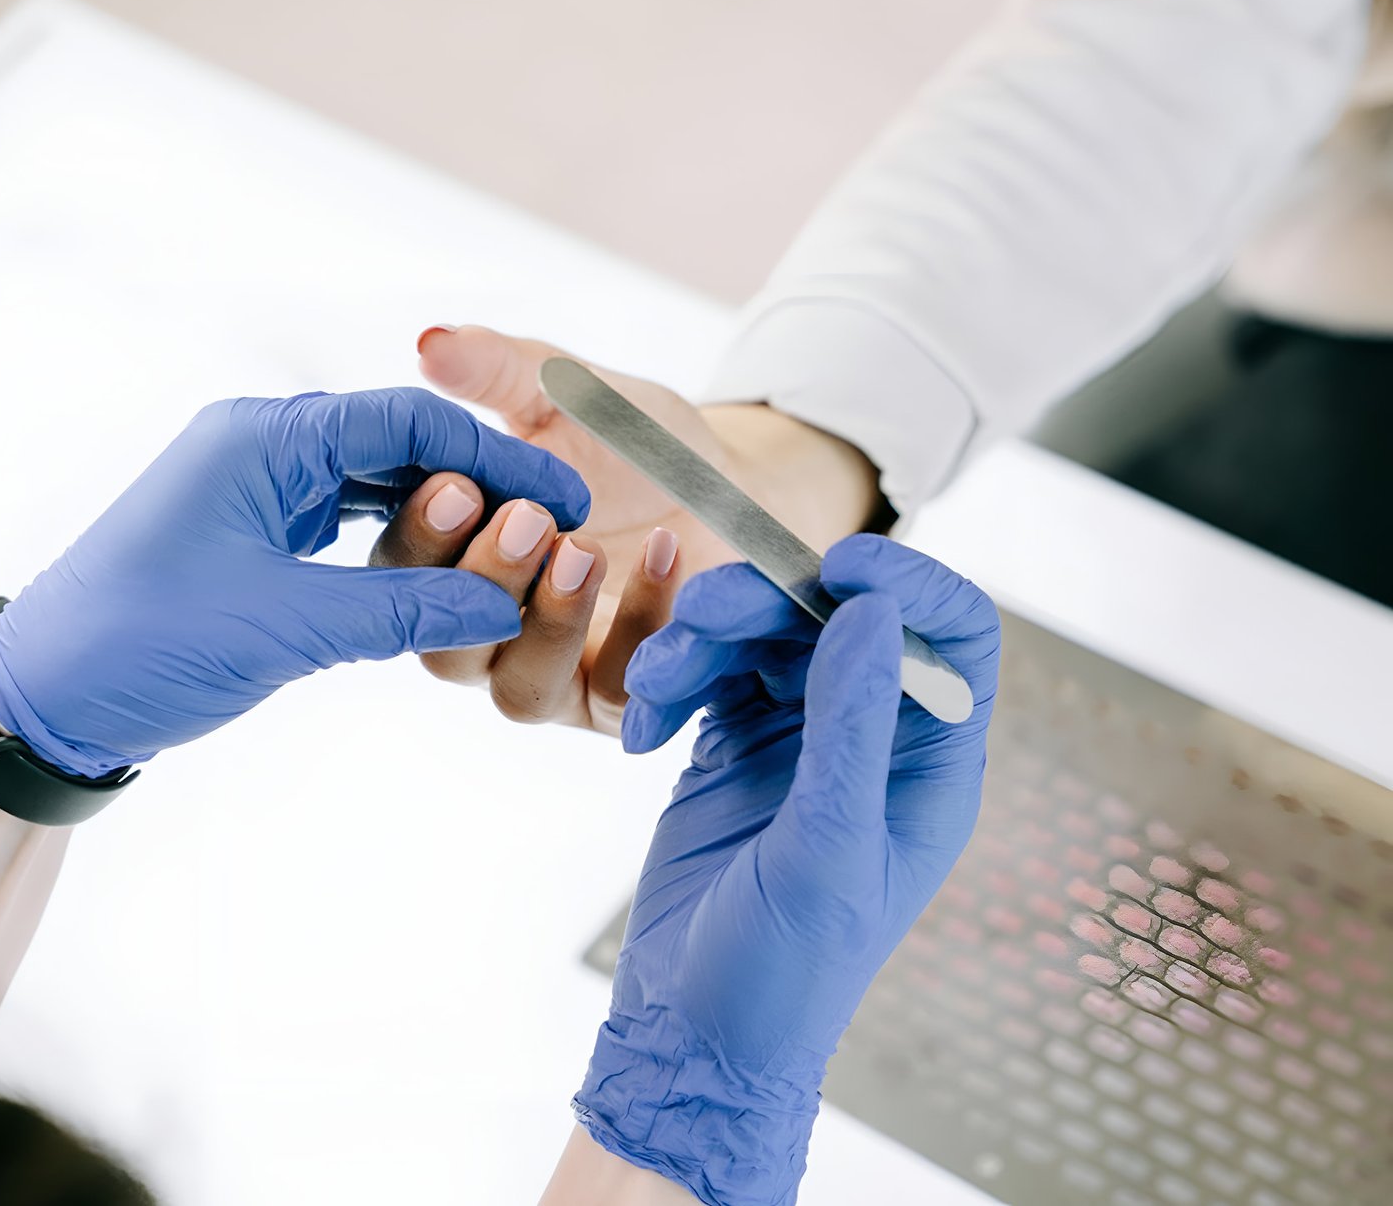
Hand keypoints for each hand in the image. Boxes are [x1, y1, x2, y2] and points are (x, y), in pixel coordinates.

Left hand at [0, 390, 589, 776]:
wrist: (40, 700)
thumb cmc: (140, 646)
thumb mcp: (283, 627)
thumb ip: (401, 611)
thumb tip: (505, 607)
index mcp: (262, 439)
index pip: (407, 421)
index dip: (498, 458)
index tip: (566, 499)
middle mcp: (263, 448)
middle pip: (400, 447)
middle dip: (482, 488)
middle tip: (557, 533)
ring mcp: (257, 491)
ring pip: (378, 488)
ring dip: (445, 521)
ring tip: (516, 556)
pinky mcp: (255, 536)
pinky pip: (349, 526)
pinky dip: (402, 551)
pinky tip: (448, 577)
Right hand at [400, 325, 882, 732]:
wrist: (734, 487)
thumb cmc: (633, 444)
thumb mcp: (565, 393)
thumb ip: (499, 371)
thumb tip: (430, 343)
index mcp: (452, 561)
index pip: (403, 568)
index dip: (421, 534)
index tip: (456, 483)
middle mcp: (486, 633)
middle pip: (444, 644)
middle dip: (481, 581)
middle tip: (525, 519)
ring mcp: (553, 676)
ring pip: (518, 690)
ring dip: (546, 622)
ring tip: (582, 550)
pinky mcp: (624, 702)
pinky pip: (617, 689)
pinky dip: (637, 624)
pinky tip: (662, 554)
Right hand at [574, 535, 999, 1205]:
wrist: (693, 1034)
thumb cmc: (783, 972)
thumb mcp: (826, 850)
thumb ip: (850, 727)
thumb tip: (869, 611)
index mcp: (931, 763)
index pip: (955, 636)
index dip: (910, 583)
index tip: (837, 563)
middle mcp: (875, 737)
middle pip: (838, 616)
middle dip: (766, 604)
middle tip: (701, 617)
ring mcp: (803, 737)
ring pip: (764, 635)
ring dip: (701, 641)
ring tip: (652, 685)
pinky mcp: (735, 745)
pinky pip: (710, 675)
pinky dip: (671, 683)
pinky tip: (643, 732)